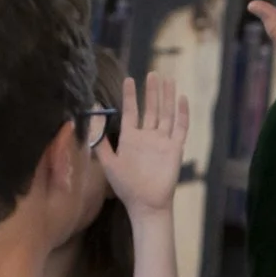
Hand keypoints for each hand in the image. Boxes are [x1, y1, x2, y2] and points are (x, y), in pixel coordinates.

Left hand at [99, 72, 188, 217]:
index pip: (132, 111)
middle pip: (151, 109)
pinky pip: (180, 128)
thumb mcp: (108, 161)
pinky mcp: (175, 148)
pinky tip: (181, 99)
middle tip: (153, 73)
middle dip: (152, 91)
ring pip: (166, 114)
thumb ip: (100, 139)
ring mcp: (162, 141)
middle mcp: (148, 137)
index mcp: (131, 138)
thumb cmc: (126, 186)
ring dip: (167, 97)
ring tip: (168, 80)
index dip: (130, 96)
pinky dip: (181, 113)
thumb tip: (93, 114)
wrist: (146, 203)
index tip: (129, 79)